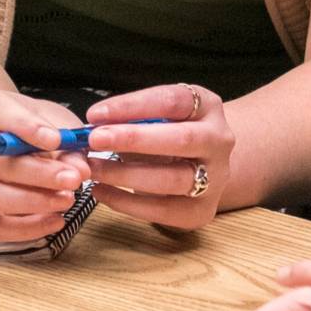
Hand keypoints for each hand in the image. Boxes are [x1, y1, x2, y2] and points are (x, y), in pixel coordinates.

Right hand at [0, 90, 85, 243]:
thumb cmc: (26, 127)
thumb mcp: (51, 119)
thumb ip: (67, 140)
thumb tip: (80, 168)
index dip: (25, 127)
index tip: (55, 139)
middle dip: (37, 174)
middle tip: (72, 179)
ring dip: (29, 203)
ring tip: (66, 200)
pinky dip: (24, 229)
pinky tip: (54, 220)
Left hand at [79, 82, 234, 230]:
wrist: (204, 167)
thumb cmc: (168, 134)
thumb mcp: (157, 117)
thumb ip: (130, 118)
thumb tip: (91, 126)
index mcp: (207, 106)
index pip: (173, 100)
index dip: (132, 106)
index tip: (95, 114)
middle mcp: (219, 140)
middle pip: (182, 139)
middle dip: (134, 139)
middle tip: (94, 140)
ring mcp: (216, 178)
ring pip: (173, 178)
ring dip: (126, 174)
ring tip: (93, 169)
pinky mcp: (202, 211)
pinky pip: (163, 210)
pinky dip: (127, 202)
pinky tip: (101, 192)